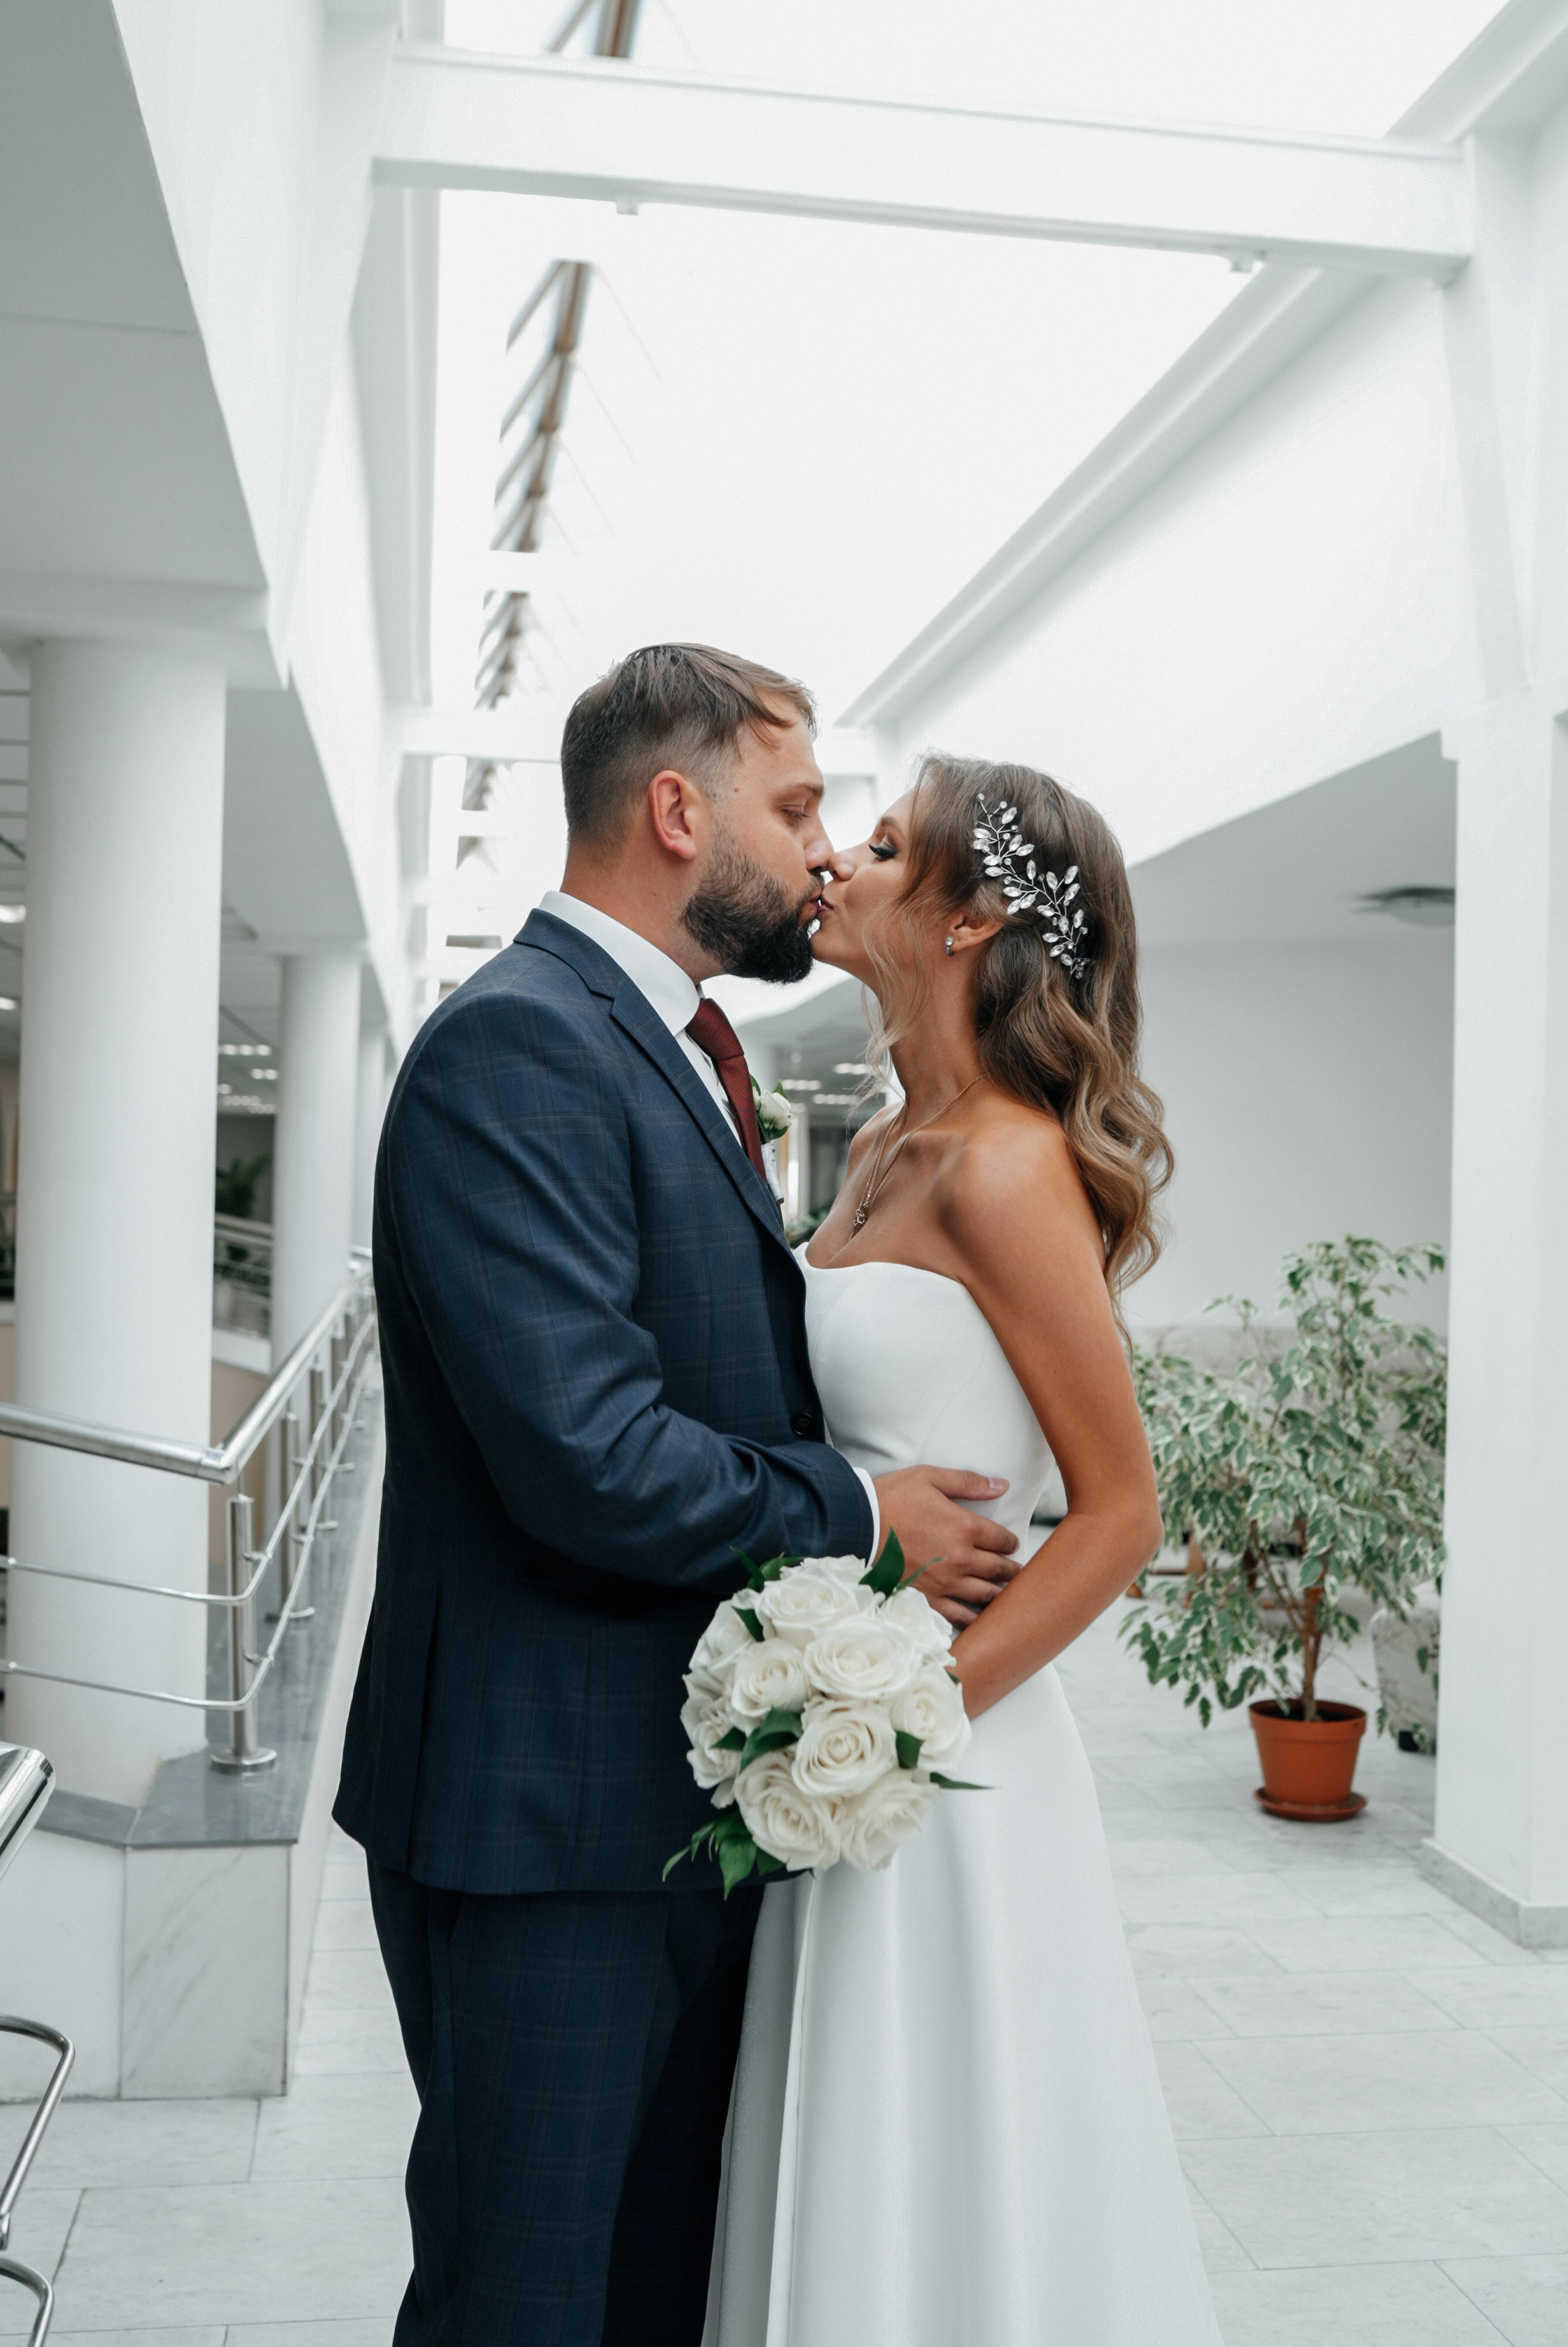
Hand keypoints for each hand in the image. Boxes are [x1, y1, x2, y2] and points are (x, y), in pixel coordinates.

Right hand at [871, 1466, 1020, 1626]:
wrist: (854, 1528)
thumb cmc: (890, 1499)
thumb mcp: (929, 1478)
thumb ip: (968, 1482)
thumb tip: (1001, 1485)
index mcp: (964, 1527)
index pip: (1002, 1539)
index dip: (1010, 1542)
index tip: (1011, 1544)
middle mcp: (960, 1559)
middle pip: (1000, 1569)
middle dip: (1012, 1570)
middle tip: (1017, 1571)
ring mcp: (945, 1583)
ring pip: (986, 1595)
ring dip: (1000, 1594)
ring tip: (1006, 1594)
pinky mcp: (927, 1600)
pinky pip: (960, 1616)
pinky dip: (975, 1618)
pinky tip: (982, 1617)